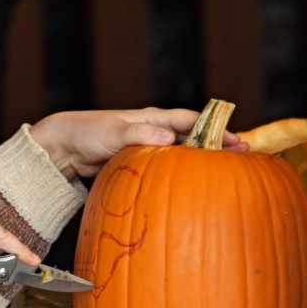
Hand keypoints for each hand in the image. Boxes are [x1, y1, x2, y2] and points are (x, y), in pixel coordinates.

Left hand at [28, 107, 247, 179]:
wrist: (64, 147)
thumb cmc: (88, 132)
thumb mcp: (115, 132)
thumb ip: (141, 134)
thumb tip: (168, 138)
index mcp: (152, 118)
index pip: (191, 121)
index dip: (216, 130)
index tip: (238, 141)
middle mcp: (153, 131)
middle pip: (191, 138)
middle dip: (215, 147)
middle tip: (242, 158)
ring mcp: (147, 147)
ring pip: (180, 154)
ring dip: (200, 162)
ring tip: (224, 175)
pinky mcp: (139, 163)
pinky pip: (165, 168)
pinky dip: (180, 175)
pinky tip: (189, 189)